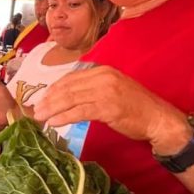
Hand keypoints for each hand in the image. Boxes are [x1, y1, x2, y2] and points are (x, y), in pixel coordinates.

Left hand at [33, 66, 189, 149]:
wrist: (159, 119)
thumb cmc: (135, 107)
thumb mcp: (111, 90)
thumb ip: (91, 90)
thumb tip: (65, 97)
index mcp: (102, 70)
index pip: (69, 78)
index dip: (52, 89)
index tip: (40, 99)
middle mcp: (102, 77)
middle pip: (66, 88)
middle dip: (48, 99)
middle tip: (34, 110)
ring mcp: (105, 91)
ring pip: (70, 99)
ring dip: (51, 109)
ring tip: (39, 117)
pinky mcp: (107, 107)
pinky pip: (79, 111)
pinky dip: (63, 117)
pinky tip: (53, 122)